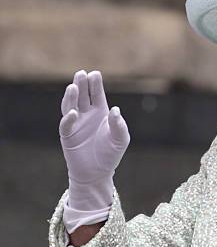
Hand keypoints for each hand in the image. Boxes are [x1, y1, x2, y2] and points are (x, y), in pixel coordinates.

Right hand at [59, 70, 129, 229]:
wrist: (97, 173)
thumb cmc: (111, 154)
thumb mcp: (120, 139)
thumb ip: (119, 125)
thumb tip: (115, 110)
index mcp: (101, 112)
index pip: (97, 95)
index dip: (95, 85)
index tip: (95, 74)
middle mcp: (87, 115)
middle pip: (82, 96)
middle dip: (81, 85)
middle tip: (81, 74)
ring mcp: (76, 124)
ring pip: (71, 106)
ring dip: (71, 97)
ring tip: (73, 86)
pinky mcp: (68, 136)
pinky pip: (66, 124)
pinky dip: (68, 118)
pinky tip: (74, 112)